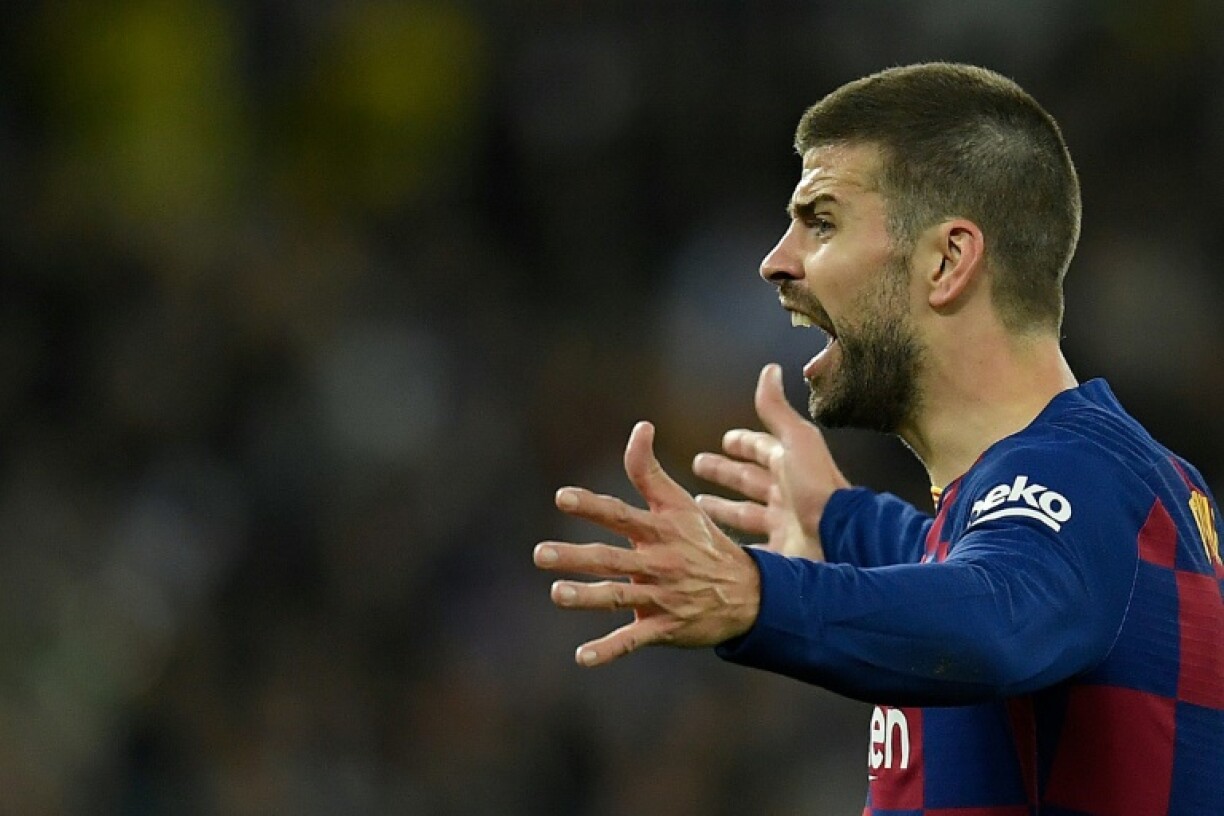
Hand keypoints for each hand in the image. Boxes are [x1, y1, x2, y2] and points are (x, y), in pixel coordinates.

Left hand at [534, 421, 760, 667]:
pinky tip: (581, 657)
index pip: (620, 515)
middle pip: (611, 559)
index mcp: (660, 531)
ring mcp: (661, 597)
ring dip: (587, 597)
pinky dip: (608, 650)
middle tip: (539, 554)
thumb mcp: (681, 503)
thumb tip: (640, 425)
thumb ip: (649, 469)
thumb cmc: (705, 542)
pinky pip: (633, 640)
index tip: (562, 498)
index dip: (592, 506)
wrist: (750, 594)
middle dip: (576, 557)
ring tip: (557, 594)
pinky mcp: (664, 627)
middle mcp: (658, 563)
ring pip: (619, 598)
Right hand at [692, 364, 848, 560]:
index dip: (743, 443)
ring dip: (723, 508)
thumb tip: (770, 369)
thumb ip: (777, 410)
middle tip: (699, 465)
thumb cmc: (817, 487)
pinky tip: (714, 543)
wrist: (839, 537)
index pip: (762, 448)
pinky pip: (750, 547)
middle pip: (749, 480)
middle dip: (724, 472)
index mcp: (790, 465)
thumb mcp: (796, 440)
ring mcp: (783, 525)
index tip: (725, 439)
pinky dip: (733, 544)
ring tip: (697, 506)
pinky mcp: (780, 553)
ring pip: (745, 514)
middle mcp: (786, 494)